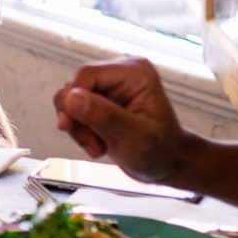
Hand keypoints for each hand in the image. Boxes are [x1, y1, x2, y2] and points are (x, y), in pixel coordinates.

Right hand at [52, 57, 201, 184]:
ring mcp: (109, 87)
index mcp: (135, 73)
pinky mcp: (100, 101)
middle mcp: (120, 74)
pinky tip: (98, 143)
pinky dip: (80, 131)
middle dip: (77, 118)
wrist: (167, 165)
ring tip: (98, 146)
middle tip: (92, 143)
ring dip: (78, 128)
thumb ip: (105, 115)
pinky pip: (73, 110)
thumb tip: (71, 98)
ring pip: (70, 99)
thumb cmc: (162, 151)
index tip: (70, 125)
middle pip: (75, 86)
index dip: (74, 100)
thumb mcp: (135, 137)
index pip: (87, 75)